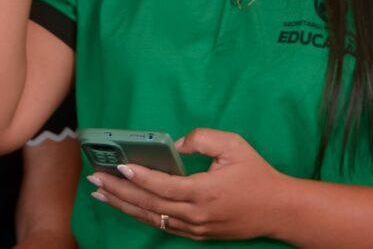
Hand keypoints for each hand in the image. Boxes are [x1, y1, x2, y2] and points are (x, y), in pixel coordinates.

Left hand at [87, 128, 287, 240]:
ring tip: (100, 193)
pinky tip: (126, 205)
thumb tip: (175, 145)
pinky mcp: (196, 234)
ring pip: (151, 218)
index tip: (119, 168)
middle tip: (94, 179)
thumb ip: (202, 139)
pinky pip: (161, 225)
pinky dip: (141, 214)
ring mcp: (194, 228)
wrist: (278, 210)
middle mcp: (195, 214)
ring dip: (123, 205)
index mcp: (204, 192)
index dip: (140, 177)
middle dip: (118, 192)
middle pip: (149, 204)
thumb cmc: (256, 174)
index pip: (164, 186)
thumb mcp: (234, 145)